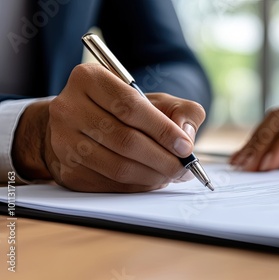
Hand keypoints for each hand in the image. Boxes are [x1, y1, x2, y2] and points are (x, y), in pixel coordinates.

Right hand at [12, 64, 205, 191]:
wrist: (82, 126)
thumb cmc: (126, 112)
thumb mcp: (156, 100)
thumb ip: (182, 110)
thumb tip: (186, 135)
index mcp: (90, 78)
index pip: (130, 106)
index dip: (163, 130)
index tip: (186, 147)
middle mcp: (69, 108)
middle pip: (124, 140)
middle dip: (162, 159)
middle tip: (184, 168)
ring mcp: (62, 141)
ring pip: (117, 166)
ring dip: (152, 176)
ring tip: (171, 175)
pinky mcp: (66, 170)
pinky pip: (109, 184)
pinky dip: (138, 186)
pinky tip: (152, 180)